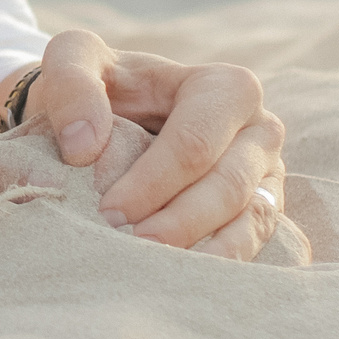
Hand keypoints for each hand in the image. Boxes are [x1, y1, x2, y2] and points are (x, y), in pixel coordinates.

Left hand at [22, 30, 286, 259]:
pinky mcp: (261, 210)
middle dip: (176, 223)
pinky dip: (220, 264)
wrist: (108, 113)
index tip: (109, 210)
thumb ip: (72, 85)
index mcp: (225, 87)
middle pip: (227, 187)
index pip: (195, 144)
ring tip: (153, 269)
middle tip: (127, 247)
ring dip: (201, 251)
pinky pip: (253, 243)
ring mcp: (266, 174)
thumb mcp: (75, 58)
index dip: (153, 182)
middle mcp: (260, 129)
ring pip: (248, 221)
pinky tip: (181, 279)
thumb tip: (83, 146)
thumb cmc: (98, 85)